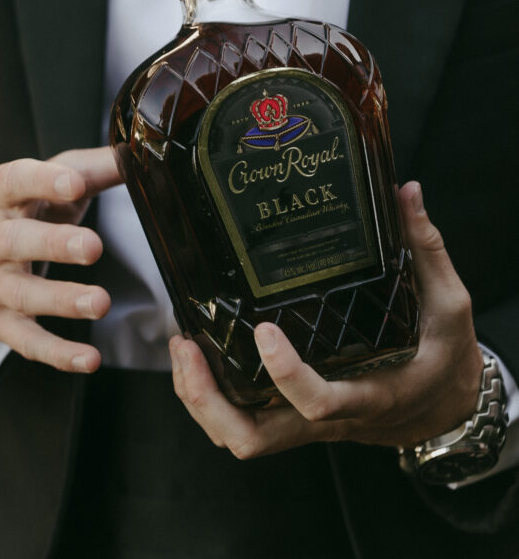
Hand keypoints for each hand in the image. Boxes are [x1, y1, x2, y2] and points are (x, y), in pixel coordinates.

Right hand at [0, 146, 120, 373]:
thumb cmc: (16, 212)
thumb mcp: (43, 182)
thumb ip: (88, 169)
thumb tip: (134, 157)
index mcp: (0, 195)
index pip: (17, 181)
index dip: (45, 182)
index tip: (76, 184)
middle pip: (16, 240)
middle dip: (54, 244)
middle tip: (93, 247)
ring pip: (22, 294)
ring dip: (61, 300)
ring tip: (100, 303)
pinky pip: (26, 342)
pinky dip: (57, 353)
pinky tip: (89, 359)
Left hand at [170, 182, 483, 457]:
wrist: (445, 406)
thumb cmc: (444, 356)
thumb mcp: (448, 304)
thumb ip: (425, 248)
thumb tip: (407, 193)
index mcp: (370, 393)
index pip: (320, 403)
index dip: (286, 375)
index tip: (265, 331)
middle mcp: (329, 417)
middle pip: (255, 436)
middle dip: (210, 400)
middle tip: (187, 345)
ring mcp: (305, 422)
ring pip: (242, 436)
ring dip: (200, 400)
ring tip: (182, 347)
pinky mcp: (293, 415)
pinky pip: (244, 421)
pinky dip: (211, 398)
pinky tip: (197, 355)